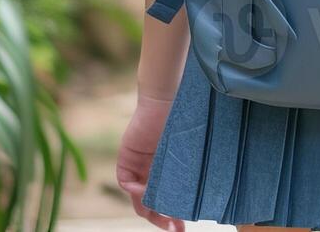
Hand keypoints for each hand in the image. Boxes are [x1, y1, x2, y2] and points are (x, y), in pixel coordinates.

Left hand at [117, 92, 184, 230]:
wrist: (168, 100)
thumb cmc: (185, 123)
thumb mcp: (188, 154)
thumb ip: (187, 174)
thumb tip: (193, 202)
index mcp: (166, 173)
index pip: (165, 201)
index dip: (172, 216)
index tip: (183, 226)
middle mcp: (151, 173)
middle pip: (150, 205)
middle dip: (162, 219)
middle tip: (176, 228)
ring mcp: (138, 167)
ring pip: (138, 198)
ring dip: (149, 208)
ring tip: (163, 212)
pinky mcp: (126, 159)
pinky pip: (126, 182)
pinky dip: (134, 190)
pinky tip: (146, 190)